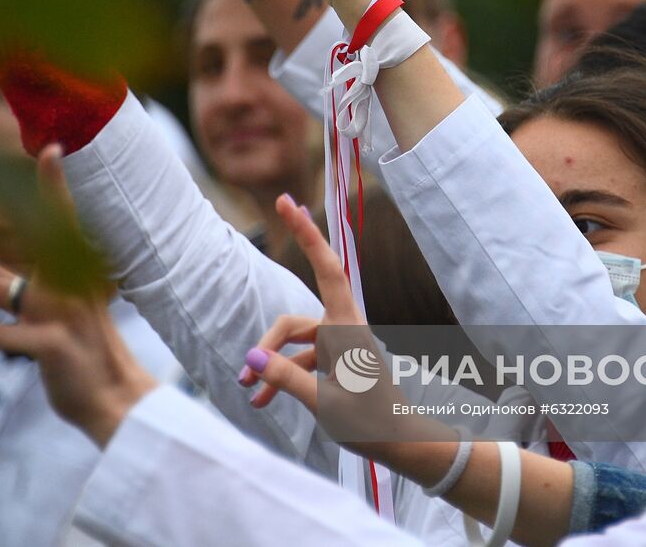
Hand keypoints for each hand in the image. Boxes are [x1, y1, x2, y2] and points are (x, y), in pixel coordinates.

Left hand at [0, 145, 156, 443]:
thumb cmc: (82, 359)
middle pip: (15, 249)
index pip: (61, 219)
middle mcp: (68, 285)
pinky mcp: (53, 343)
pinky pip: (1, 334)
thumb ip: (24, 293)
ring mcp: (62, 313)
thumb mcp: (61, 318)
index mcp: (73, 275)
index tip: (51, 149)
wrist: (116, 400)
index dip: (54, 184)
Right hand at [238, 195, 432, 463]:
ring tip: (249, 394)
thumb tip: (252, 359)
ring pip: (294, 343)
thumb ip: (287, 379)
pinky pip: (302, 360)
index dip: (306, 234)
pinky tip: (263, 400)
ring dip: (271, 365)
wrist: (403, 443)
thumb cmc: (372, 422)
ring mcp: (339, 345)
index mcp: (347, 327)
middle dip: (267, 344)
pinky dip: (283, 376)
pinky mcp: (336, 362)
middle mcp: (343, 329)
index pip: (326, 268)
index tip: (286, 202)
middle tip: (242, 378)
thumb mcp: (326, 403)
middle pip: (293, 323)